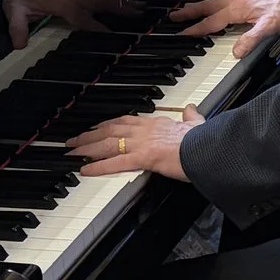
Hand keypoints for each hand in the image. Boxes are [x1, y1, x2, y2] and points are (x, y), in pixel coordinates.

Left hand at [3, 0, 143, 49]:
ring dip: (122, 3)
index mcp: (60, 1)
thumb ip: (17, 27)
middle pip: (100, 2)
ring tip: (142, 7)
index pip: (82, 16)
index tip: (113, 34)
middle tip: (142, 12)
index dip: (97, 26)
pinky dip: (113, 1)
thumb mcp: (13, 11)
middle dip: (120, 8)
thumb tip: (20, 44)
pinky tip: (123, 6)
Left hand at [71, 107, 198, 180]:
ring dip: (87, 148)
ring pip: (108, 143)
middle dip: (90, 135)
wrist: (207, 148)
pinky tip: (85, 170)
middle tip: (74, 140)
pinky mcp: (143, 158)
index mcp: (157, 123)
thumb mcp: (197, 124)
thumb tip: (192, 109)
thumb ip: (191, 117)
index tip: (98, 127)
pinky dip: (98, 166)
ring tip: (72, 152)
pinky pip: (115, 163)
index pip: (127, 121)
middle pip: (111, 130)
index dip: (109, 124)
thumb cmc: (203, 140)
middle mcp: (146, 130)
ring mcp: (142, 143)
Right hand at [170, 0, 279, 56]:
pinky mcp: (251, 0)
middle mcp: (238, 2)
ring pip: (216, 4)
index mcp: (238, 9)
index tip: (181, 33)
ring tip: (190, 10)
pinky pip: (226, 3)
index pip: (212, 21)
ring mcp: (244, 0)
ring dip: (201, 8)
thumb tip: (236, 52)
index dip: (196, 28)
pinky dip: (216, 7)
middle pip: (208, 7)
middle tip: (174, 15)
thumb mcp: (269, 26)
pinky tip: (219, 12)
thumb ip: (252, 38)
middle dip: (190, 12)